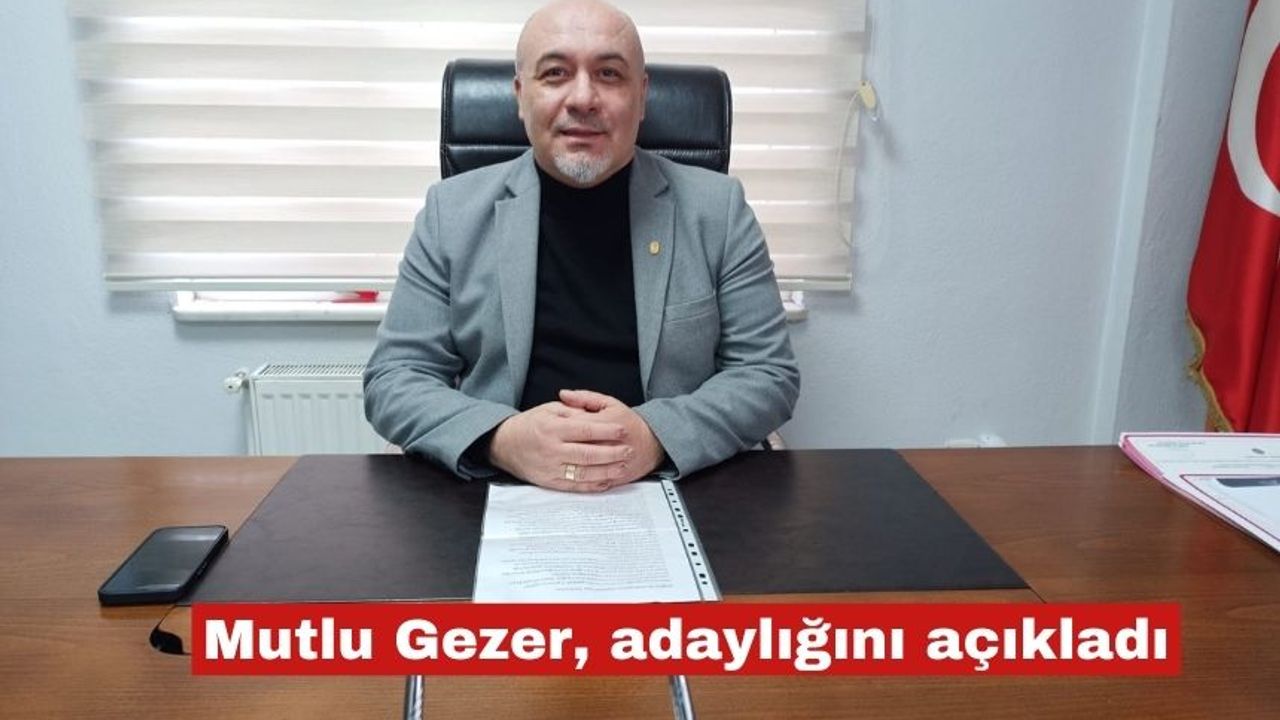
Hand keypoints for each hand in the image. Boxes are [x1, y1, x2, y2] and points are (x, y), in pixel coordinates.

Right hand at [488, 402, 633, 491]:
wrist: (505, 444)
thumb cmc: (530, 424)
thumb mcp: (549, 409)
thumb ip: (573, 411)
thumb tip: (595, 415)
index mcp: (552, 429)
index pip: (585, 430)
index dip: (606, 431)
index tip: (622, 430)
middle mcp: (551, 450)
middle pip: (588, 454)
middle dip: (612, 453)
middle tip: (628, 450)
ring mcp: (550, 468)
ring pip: (583, 473)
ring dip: (606, 471)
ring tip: (622, 466)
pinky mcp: (549, 482)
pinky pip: (574, 487)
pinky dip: (592, 486)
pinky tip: (606, 481)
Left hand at [558, 389, 665, 484]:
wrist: (653, 441)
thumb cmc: (627, 420)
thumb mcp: (609, 403)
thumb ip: (585, 398)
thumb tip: (563, 394)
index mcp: (607, 422)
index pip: (577, 425)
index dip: (561, 427)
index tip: (551, 427)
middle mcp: (611, 443)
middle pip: (580, 448)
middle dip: (562, 449)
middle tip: (550, 447)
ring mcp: (614, 463)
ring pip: (586, 468)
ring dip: (569, 466)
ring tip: (558, 461)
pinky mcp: (617, 477)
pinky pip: (596, 482)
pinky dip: (581, 480)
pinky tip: (571, 475)